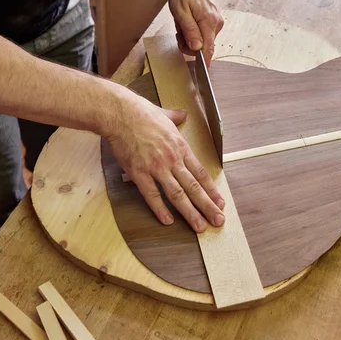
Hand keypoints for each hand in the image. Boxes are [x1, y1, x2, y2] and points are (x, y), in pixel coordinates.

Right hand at [106, 92, 224, 232]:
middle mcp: (172, 159)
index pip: (201, 173)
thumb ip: (175, 117)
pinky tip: (168, 221)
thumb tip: (182, 113)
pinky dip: (160, 209)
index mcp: (180, 147)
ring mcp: (156, 167)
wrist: (120, 113)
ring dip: (190, 212)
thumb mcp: (164, 114)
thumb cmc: (141, 112)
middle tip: (218, 220)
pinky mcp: (139, 173)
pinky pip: (152, 194)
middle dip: (208, 206)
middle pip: (194, 187)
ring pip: (177, 194)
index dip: (212, 190)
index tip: (220, 202)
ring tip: (200, 227)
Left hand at [169, 0, 223, 66]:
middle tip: (179, 30)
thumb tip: (196, 49)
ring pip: (201, 40)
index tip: (198, 73)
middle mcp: (217, 24)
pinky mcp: (213, 19)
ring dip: (189, 35)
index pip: (208, 51)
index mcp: (210, 23)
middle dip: (188, 43)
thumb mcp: (180, 12)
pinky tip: (187, 19)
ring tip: (182, 20)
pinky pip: (202, 33)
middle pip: (203, 47)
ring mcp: (216, 21)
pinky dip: (192, 29)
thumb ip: (189, 32)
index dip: (202, 63)